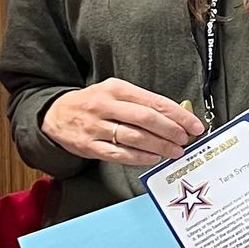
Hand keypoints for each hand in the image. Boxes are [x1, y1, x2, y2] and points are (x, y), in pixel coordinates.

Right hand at [42, 78, 205, 167]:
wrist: (55, 114)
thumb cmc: (92, 103)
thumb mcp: (114, 92)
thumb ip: (141, 102)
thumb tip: (174, 117)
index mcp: (116, 89)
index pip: (154, 101)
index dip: (178, 115)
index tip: (193, 125)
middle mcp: (106, 106)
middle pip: (146, 119)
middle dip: (171, 131)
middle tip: (185, 139)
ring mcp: (96, 127)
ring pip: (134, 137)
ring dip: (159, 146)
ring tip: (175, 151)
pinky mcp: (89, 146)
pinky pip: (119, 154)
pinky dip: (140, 158)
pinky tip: (154, 158)